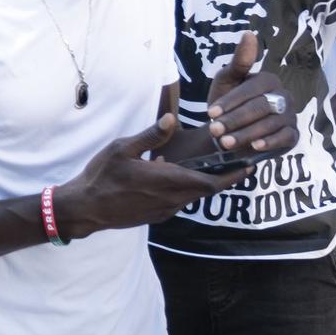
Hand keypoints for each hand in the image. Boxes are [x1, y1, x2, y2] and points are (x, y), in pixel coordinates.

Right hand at [54, 114, 249, 239]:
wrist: (86, 208)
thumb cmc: (102, 176)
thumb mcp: (122, 148)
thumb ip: (151, 135)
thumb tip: (172, 118)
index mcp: (166, 180)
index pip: (210, 181)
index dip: (232, 175)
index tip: (249, 166)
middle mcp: (171, 198)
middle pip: (207, 190)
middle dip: (224, 178)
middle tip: (237, 164)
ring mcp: (164, 210)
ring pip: (193, 196)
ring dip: (202, 183)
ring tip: (207, 167)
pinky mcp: (156, 216)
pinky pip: (178, 202)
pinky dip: (185, 189)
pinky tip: (171, 176)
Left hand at [199, 33, 297, 157]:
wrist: (230, 130)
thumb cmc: (227, 103)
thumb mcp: (227, 81)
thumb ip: (239, 61)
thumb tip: (249, 33)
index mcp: (269, 80)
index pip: (251, 90)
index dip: (230, 102)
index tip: (209, 113)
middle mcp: (284, 96)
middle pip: (261, 108)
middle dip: (235, 119)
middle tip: (214, 130)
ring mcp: (290, 116)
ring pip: (270, 124)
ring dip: (245, 134)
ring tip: (224, 142)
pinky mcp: (293, 135)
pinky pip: (285, 138)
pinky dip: (270, 142)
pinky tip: (254, 146)